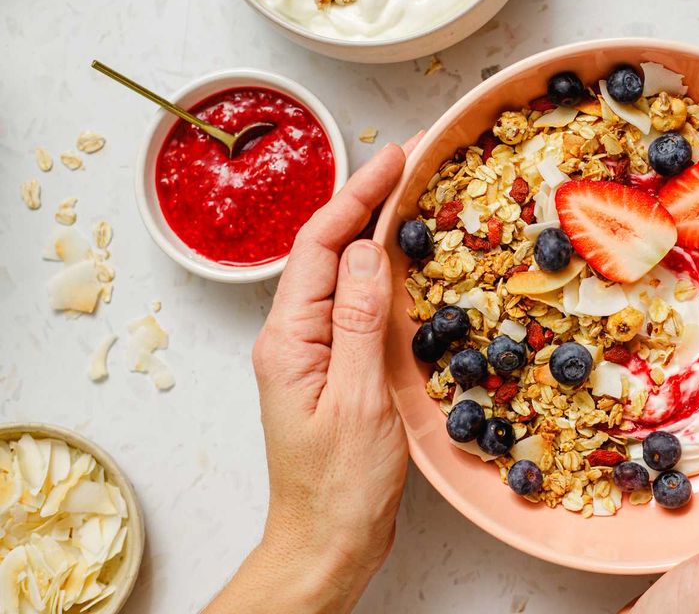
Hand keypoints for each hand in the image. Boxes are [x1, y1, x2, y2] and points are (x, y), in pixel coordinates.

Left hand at [206, 144, 408, 613]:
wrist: (328, 541)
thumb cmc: (340, 485)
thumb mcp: (358, 399)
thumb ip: (361, 320)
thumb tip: (370, 250)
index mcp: (288, 339)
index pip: (319, 246)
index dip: (355, 195)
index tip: (394, 158)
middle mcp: (293, 338)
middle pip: (327, 251)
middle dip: (364, 202)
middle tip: (409, 163)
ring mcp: (312, 353)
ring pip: (343, 276)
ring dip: (373, 233)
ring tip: (410, 198)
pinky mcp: (334, 368)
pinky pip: (356, 306)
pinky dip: (382, 275)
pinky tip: (405, 267)